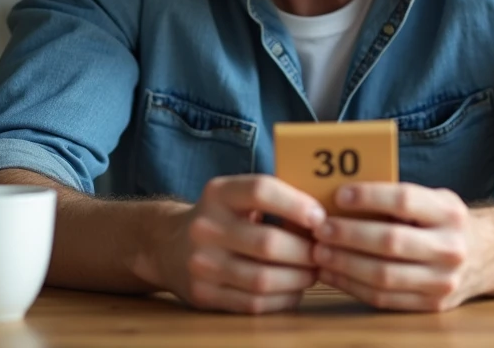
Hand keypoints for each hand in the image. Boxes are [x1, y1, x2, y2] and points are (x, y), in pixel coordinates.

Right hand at [161, 175, 326, 313]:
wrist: (166, 246)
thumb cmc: (221, 217)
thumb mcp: (236, 196)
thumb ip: (273, 198)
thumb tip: (326, 215)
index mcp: (218, 193)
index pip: (261, 190)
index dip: (297, 204)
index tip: (320, 217)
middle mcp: (205, 227)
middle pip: (268, 243)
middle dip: (306, 251)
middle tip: (324, 251)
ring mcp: (201, 264)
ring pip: (263, 279)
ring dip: (299, 278)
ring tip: (313, 271)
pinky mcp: (203, 295)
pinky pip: (254, 303)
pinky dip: (283, 298)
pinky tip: (293, 288)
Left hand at [311, 183, 493, 311]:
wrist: (488, 256)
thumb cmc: (446, 222)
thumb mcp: (435, 200)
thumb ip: (400, 198)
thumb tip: (342, 195)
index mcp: (450, 213)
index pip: (405, 199)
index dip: (369, 197)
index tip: (339, 195)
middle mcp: (450, 248)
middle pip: (391, 241)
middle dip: (349, 235)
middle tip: (320, 228)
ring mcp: (443, 281)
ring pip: (384, 276)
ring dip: (344, 264)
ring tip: (319, 252)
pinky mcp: (432, 306)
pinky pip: (384, 299)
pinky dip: (352, 286)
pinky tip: (333, 273)